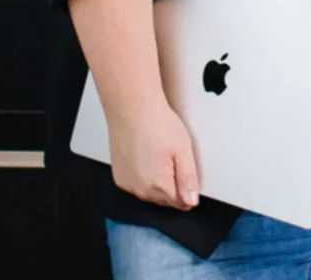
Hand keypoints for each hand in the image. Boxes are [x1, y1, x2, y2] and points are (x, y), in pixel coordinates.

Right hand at [107, 97, 200, 211]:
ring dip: (156, 182)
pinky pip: (136, 185)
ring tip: (158, 154)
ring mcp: (127, 184)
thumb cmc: (158, 123)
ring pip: (149, 194)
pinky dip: (142, 177)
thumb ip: (188, 179)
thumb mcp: (183, 149)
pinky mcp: (119, 177)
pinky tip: (145, 157)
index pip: (179, 203)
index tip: (186, 172)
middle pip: (164, 200)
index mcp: (159, 185)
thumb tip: (192, 202)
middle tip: (173, 158)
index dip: (187, 190)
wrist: (132, 108)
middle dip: (172, 185)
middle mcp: (140, 190)